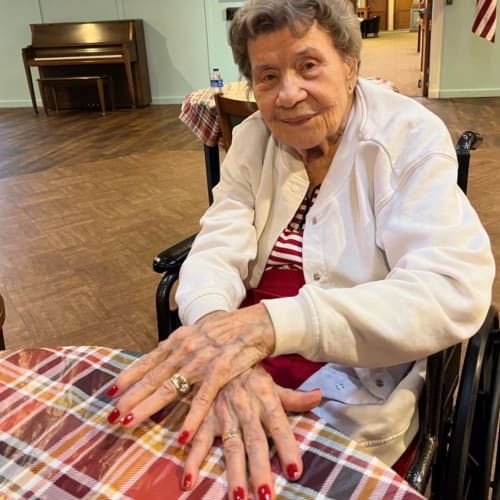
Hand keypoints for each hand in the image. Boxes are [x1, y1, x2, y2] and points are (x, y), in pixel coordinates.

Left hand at [106, 305, 274, 440]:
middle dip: (130, 396)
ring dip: (148, 406)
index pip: (148, 360)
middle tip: (111, 414)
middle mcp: (185, 349)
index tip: (110, 392)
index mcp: (179, 340)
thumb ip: (181, 346)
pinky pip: (203, 398)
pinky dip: (192, 417)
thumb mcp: (199, 331)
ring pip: (170, 387)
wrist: (255, 322)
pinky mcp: (220, 370)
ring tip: (130, 421)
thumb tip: (162, 359)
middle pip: (153, 377)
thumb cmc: (227, 328)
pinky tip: (182, 435)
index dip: (128, 376)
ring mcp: (201, 360)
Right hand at [181, 366, 321, 498]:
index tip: (295, 472)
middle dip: (260, 469)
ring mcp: (224, 415)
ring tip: (238, 497)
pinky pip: (199, 440)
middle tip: (265, 497)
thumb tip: (320, 396)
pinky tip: (189, 480)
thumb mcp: (273, 384)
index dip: (287, 448)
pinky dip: (192, 459)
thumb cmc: (250, 375)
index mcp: (266, 401)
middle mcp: (246, 410)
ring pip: (231, 446)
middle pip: (255, 442)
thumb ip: (295, 397)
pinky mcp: (205, 418)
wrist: (220, 356)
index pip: (280, 427)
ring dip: (233, 472)